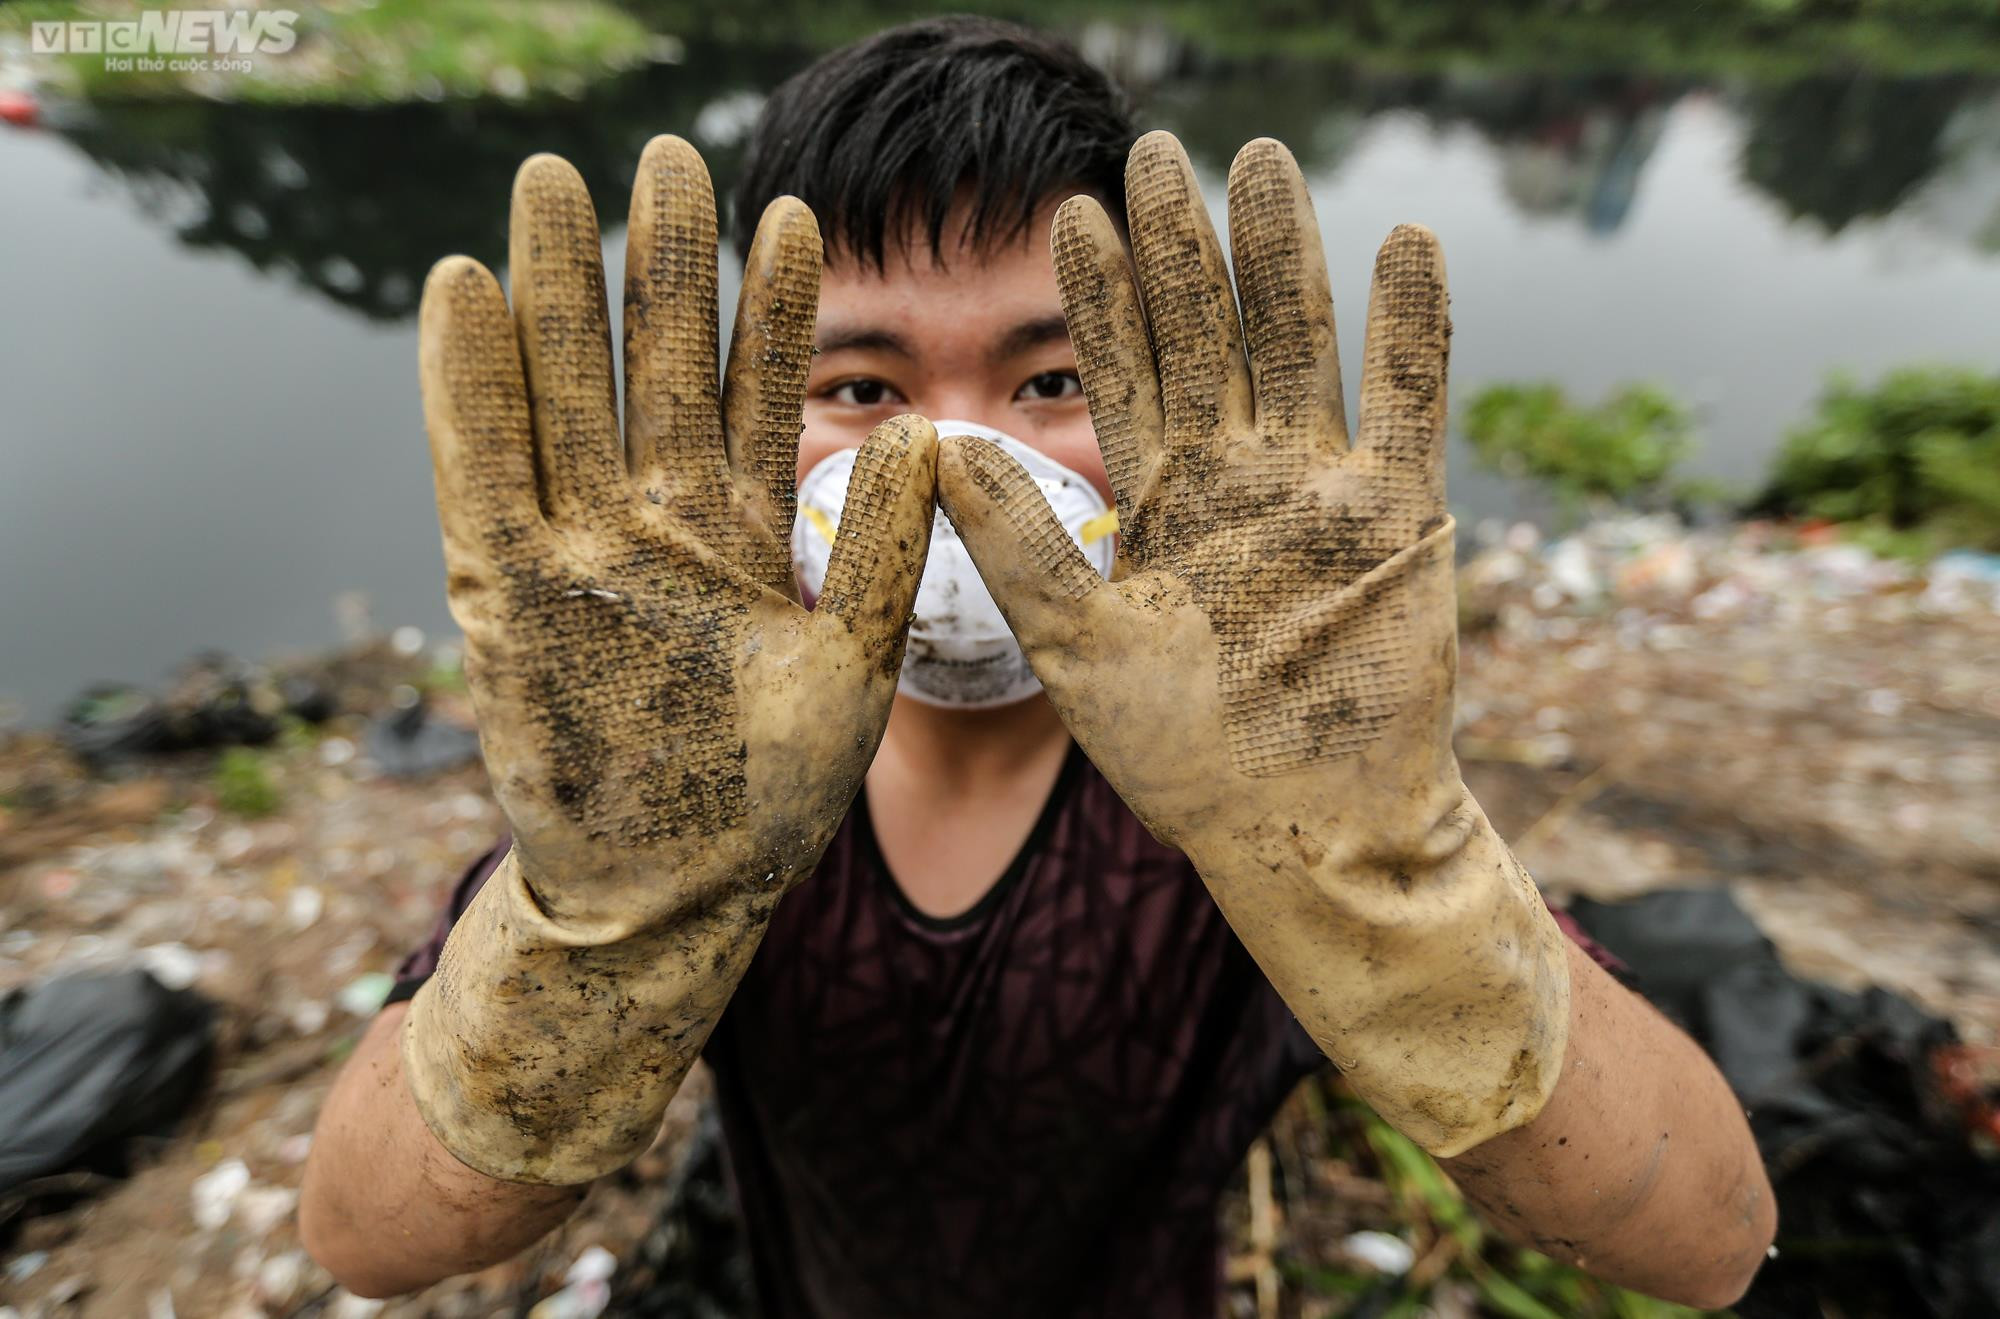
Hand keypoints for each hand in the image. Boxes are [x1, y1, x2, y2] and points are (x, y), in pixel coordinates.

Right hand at [406, 137, 935, 1183]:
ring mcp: (574, 553)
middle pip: (653, 367)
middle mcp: (655, 527)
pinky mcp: (502, 594)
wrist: (671, 901)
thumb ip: (875, 552)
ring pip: (561, 393)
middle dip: (661, 265)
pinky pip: (478, 470)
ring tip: (558, 185)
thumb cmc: (770, 803)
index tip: (796, 214)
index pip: (758, 395)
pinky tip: (462, 290)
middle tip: (669, 154)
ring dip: (556, 291)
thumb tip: (923, 434)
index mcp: (740, 536)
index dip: (772, 308)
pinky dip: (467, 384)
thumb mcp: (851, 667)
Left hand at [935, 132, 1567, 1154]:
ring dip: (1282, 255)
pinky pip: (1410, 399)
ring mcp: (1322, 486)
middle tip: (1154, 149)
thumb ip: (1014, 546)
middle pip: (1208, 333)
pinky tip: (1401, 240)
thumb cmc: (1179, 759)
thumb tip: (931, 443)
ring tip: (1258, 162)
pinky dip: (1410, 325)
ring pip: (1300, 343)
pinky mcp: (1402, 513)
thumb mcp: (1076, 647)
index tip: (1066, 214)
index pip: (1122, 373)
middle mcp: (1237, 476)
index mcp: (1158, 500)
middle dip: (1184, 246)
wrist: (1300, 828)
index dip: (1100, 296)